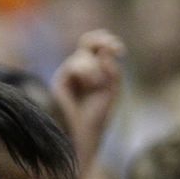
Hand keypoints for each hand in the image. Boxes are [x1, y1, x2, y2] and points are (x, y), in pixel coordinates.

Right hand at [50, 29, 124, 167]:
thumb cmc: (97, 117)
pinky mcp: (59, 83)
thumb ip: (111, 70)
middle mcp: (76, 71)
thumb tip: (105, 51)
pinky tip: (93, 84)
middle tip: (116, 49)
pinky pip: (74, 66)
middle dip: (102, 40)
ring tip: (98, 84)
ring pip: (82, 56)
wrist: (84, 137)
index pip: (95, 47)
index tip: (120, 51)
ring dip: (95, 67)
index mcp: (90, 71)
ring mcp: (67, 77)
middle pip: (86, 43)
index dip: (106, 42)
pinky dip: (88, 72)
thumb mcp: (111, 90)